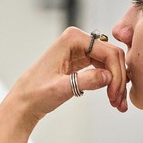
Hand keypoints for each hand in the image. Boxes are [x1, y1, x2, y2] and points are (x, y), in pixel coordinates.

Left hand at [4, 27, 127, 126]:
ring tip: (117, 104)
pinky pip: (102, 69)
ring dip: (116, 83)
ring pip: (110, 63)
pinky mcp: (80, 61)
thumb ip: (85, 81)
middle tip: (118, 102)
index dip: (116, 74)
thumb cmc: (35, 94)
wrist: (24, 103)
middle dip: (118, 79)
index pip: (108, 52)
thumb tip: (108, 77)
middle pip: (112, 56)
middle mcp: (77, 40)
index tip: (114, 95)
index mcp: (72, 39)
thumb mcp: (60, 88)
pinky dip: (109, 83)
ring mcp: (79, 50)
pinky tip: (112, 98)